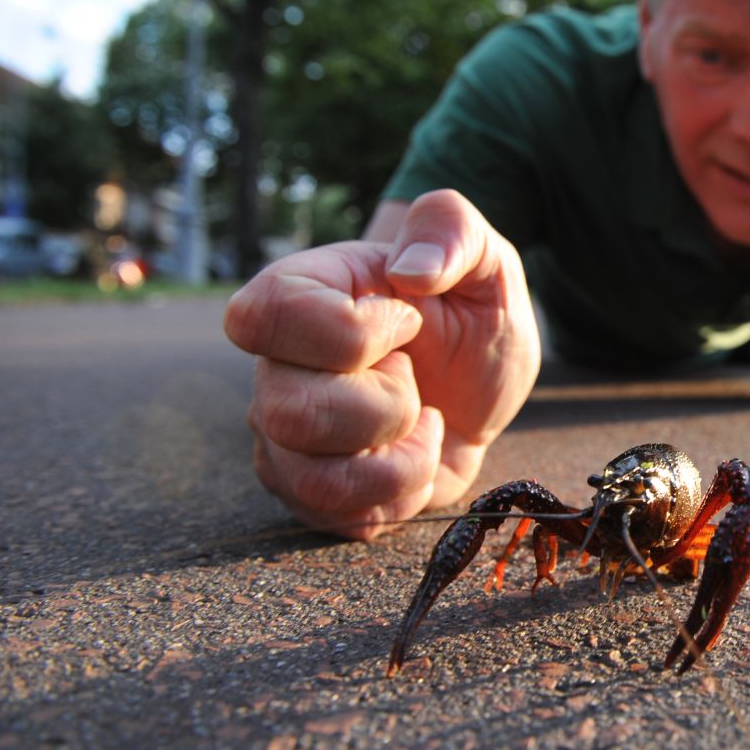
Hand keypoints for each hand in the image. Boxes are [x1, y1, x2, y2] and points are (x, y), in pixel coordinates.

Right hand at [223, 189, 540, 538]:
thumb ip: (452, 230)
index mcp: (301, 294)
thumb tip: (412, 270)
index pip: (266, 316)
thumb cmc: (467, 308)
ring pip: (314, 479)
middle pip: (291, 412)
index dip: (353, 332)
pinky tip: (417, 455)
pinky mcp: (312, 490)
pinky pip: (339, 518)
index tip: (408, 321)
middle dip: (388, 406)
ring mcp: (286, 436)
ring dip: (401, 459)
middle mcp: (275, 368)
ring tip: (424, 422)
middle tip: (416, 379)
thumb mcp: (483, 258)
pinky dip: (402, 495)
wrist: (482, 378)